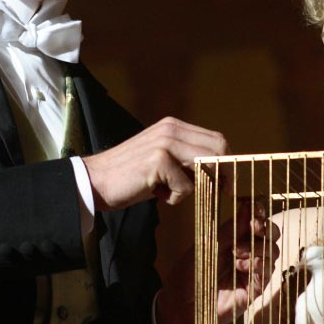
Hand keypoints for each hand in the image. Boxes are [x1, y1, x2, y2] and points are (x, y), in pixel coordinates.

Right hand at [82, 117, 226, 211]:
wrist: (95, 181)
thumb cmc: (129, 176)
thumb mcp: (161, 159)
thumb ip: (185, 158)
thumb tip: (218, 172)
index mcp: (173, 126)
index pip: (215, 138)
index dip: (226, 161)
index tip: (228, 182)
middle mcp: (171, 130)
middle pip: (218, 149)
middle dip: (223, 174)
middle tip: (219, 192)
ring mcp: (165, 144)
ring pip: (205, 167)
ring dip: (194, 187)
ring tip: (168, 191)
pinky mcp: (158, 162)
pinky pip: (186, 187)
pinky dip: (174, 198)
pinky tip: (154, 193)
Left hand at [154, 199, 277, 323]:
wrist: (182, 304)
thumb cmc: (189, 274)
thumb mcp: (206, 246)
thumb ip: (227, 229)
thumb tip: (245, 206)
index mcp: (234, 240)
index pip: (255, 222)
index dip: (259, 214)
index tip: (255, 209)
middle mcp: (247, 253)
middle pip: (271, 235)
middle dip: (265, 227)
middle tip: (254, 227)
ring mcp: (252, 271)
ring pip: (272, 251)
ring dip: (257, 247)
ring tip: (237, 253)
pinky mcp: (256, 288)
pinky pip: (268, 271)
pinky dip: (257, 264)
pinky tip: (241, 266)